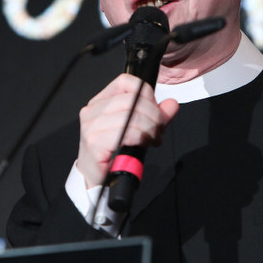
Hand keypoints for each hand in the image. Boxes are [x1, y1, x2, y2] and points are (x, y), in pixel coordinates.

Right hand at [76, 73, 178, 188]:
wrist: (96, 180)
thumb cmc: (112, 155)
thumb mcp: (137, 131)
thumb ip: (154, 116)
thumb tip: (172, 104)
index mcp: (100, 103)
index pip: (125, 82)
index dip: (146, 93)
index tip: (156, 110)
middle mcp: (92, 111)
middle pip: (131, 100)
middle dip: (153, 114)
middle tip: (159, 130)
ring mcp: (91, 126)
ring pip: (131, 116)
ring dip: (149, 128)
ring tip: (154, 139)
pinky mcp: (95, 142)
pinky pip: (126, 132)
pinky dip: (140, 137)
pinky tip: (144, 144)